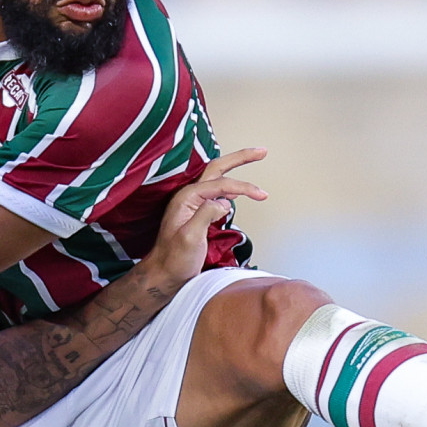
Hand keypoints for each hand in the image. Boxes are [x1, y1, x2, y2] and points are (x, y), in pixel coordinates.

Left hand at [143, 148, 268, 292]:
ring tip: (255, 159)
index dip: (243, 186)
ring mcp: (192, 204)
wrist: (164, 275)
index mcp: (186, 198)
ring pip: (217, 178)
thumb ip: (206, 214)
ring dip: (236, 168)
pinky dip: (230, 187)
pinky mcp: (197, 213)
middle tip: (261, 151)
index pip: (220, 184)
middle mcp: (189, 197)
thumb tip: (224, 201)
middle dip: (240, 158)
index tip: (261, 194)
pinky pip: (216, 192)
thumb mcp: (190, 237)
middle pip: (217, 169)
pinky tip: (238, 191)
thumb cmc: (174, 260)